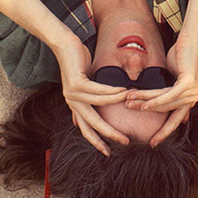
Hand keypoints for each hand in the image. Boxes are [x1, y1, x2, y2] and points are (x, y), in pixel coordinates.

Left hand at [55, 37, 130, 155]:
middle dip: (108, 134)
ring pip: (98, 106)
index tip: (108, 151)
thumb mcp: (86, 81)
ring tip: (132, 105)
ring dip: (117, 105)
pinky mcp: (76, 84)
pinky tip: (124, 91)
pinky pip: (97, 91)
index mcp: (75, 105)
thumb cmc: (78, 61)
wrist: (64, 45)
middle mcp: (72, 103)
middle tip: (124, 142)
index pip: (86, 128)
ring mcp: (72, 94)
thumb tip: (98, 107)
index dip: (97, 141)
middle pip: (91, 124)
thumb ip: (92, 95)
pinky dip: (112, 92)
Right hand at [123, 33, 197, 145]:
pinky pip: (168, 96)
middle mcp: (193, 97)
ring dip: (144, 103)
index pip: (176, 120)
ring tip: (128, 103)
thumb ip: (168, 95)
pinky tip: (143, 103)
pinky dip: (154, 100)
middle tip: (127, 110)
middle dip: (145, 111)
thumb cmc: (179, 57)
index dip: (164, 132)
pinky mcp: (189, 83)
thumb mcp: (172, 80)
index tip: (153, 143)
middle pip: (166, 111)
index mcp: (190, 99)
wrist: (188, 40)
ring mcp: (193, 91)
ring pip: (163, 103)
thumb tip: (162, 109)